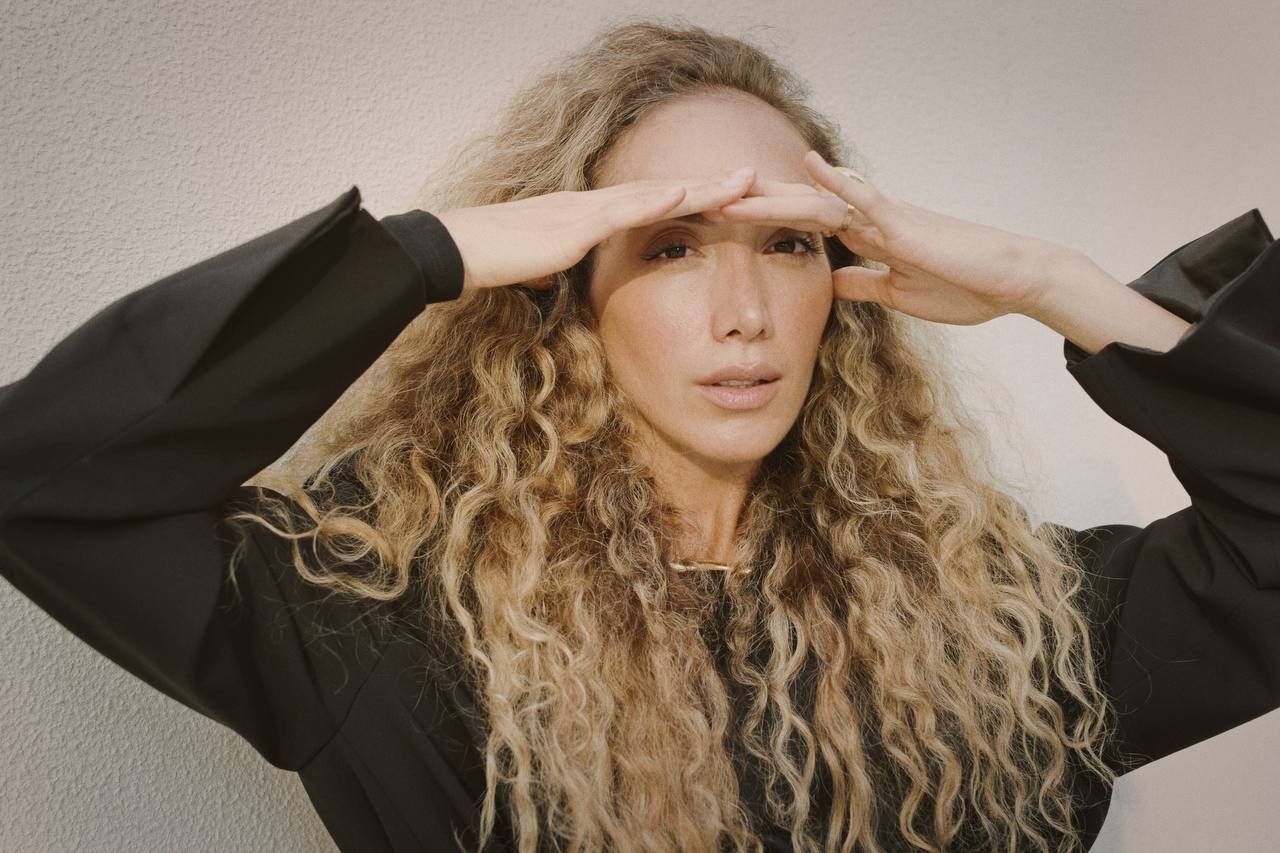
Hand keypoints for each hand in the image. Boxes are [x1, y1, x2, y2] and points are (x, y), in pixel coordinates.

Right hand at [434, 167, 760, 292]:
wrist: (457, 253)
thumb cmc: (489, 263)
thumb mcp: (531, 272)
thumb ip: (547, 271)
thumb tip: (548, 280)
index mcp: (586, 217)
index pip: (648, 205)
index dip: (690, 198)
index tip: (726, 196)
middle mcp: (591, 205)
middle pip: (663, 192)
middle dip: (711, 185)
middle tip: (755, 175)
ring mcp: (583, 211)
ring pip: (654, 194)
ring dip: (700, 188)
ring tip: (742, 180)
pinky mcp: (573, 226)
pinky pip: (623, 211)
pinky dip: (657, 202)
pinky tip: (686, 193)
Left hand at [702, 151, 1075, 324]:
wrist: (1012, 283)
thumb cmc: (965, 286)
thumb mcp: (899, 295)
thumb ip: (864, 285)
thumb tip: (831, 282)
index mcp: (866, 240)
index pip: (801, 226)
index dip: (761, 223)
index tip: (720, 224)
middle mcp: (869, 220)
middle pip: (798, 207)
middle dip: (752, 204)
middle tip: (704, 199)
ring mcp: (887, 218)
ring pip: (819, 200)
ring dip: (775, 196)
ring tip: (731, 189)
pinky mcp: (907, 225)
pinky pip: (869, 198)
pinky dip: (840, 182)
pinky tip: (812, 167)